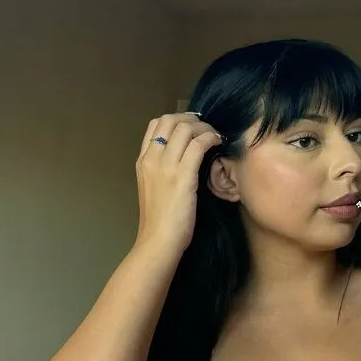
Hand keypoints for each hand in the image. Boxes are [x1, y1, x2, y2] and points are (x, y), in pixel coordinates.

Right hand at [134, 112, 224, 258]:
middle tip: (207, 128)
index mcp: (143, 162)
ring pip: (185, 128)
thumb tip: (180, 164)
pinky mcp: (183, 175)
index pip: (155, 125)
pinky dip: (210, 138)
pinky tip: (218, 143)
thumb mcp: (154, 191)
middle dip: (191, 119)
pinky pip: (198, 144)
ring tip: (215, 136)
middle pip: (169, 120)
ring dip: (204, 128)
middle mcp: (152, 159)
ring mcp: (166, 165)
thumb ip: (162, 174)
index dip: (176, 121)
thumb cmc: (159, 224)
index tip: (191, 129)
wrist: (158, 242)